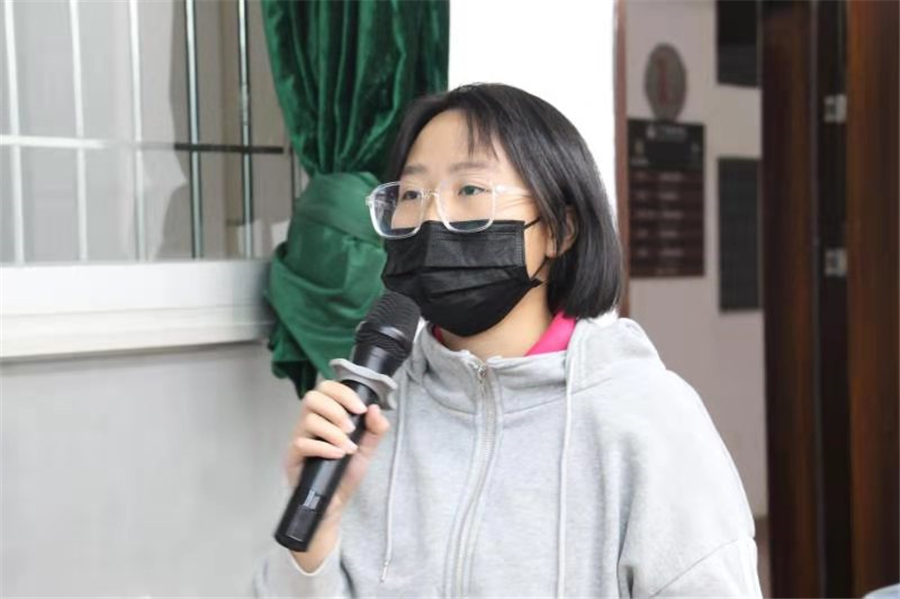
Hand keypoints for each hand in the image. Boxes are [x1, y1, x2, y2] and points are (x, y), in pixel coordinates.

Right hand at [284, 380, 391, 524]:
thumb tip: (375, 407)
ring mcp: (299, 438)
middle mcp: (309, 423)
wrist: (335, 503)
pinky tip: (338, 456)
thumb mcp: (367, 449)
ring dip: (333, 432)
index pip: (326, 388)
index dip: (343, 393)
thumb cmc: (346, 473)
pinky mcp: (293, 457)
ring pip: (309, 419)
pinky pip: (302, 443)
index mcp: (326, 415)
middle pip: (313, 397)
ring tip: (347, 448)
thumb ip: (375, 429)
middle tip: (351, 429)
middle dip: (336, 410)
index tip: (360, 409)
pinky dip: (324, 447)